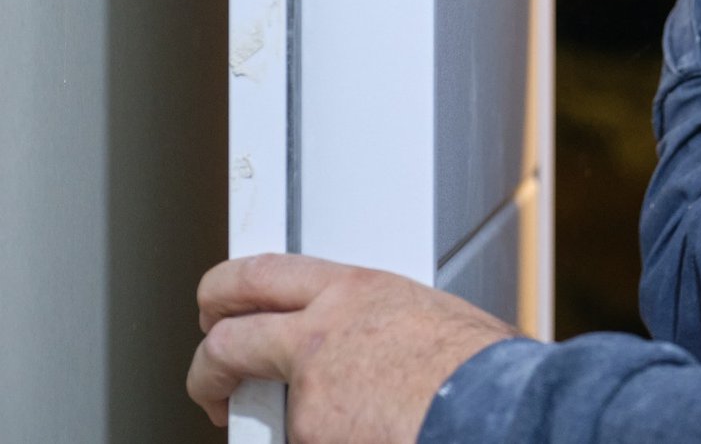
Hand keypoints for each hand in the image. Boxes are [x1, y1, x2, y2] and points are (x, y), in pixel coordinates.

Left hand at [187, 253, 516, 442]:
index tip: (218, 306)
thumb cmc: (485, 369)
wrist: (492, 411)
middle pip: (228, 336)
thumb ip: (394, 325)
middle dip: (208, 361)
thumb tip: (398, 347)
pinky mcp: (311, 440)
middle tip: (212, 376)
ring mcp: (311, 395)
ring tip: (286, 430)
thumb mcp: (434, 319)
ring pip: (259, 407)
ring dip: (261, 421)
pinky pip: (296, 442)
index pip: (261, 273)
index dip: (225, 289)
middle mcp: (321, 336)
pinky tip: (349, 440)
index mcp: (355, 291)